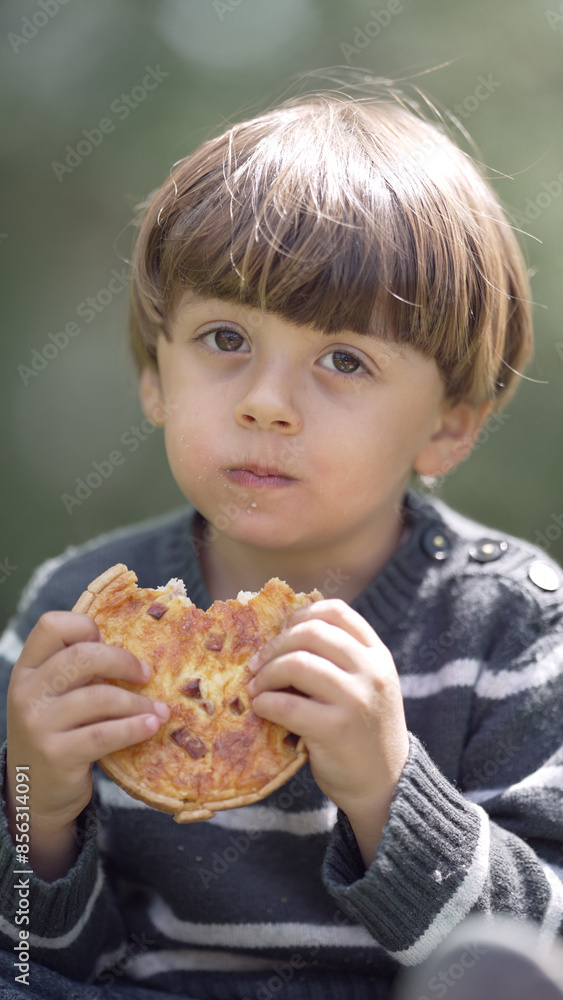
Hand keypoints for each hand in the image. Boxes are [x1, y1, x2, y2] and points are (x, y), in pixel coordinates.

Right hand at [6, 611, 169, 875]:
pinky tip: (153, 725)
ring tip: (160, 709)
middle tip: (146, 674)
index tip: (107, 642)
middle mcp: (27, 692)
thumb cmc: (57, 732)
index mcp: (27, 669)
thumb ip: (77, 671)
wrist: (34, 793)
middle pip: (82, 656)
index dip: (85, 627)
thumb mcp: (54, 696)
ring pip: (100, 697)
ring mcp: (38, 724)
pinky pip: (104, 734)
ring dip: (138, 702)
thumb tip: (130, 651)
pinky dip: (134, 727)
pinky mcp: (56, 754)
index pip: (52, 625)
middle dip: (123, 662)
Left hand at [247, 599, 408, 865]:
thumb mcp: (364, 686)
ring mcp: (357, 699)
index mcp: (377, 654)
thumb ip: (337, 660)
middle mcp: (371, 671)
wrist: (386, 785)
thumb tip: (278, 636)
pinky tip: (262, 708)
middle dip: (275, 646)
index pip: (336, 611)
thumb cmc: (363, 731)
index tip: (282, 632)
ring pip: (296, 664)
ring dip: (266, 674)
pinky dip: (265, 703)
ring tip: (257, 688)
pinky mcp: (337, 730)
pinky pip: (287, 705)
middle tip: (257, 664)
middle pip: (311, 633)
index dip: (301, 615)